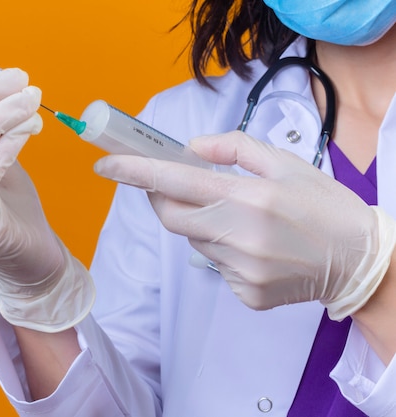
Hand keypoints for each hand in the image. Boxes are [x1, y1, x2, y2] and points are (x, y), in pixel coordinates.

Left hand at [94, 131, 395, 319]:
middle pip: (171, 218)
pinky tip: (256, 246)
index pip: (173, 182)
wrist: (361, 261)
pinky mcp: (247, 294)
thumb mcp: (286, 162)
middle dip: (162, 199)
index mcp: (247, 197)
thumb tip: (192, 148)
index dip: (133, 172)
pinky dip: (223, 249)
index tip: (105, 163)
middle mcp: (238, 236)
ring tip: (240, 217)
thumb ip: (234, 148)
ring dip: (202, 223)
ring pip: (195, 241)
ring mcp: (241, 270)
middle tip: (174, 186)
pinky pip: (217, 266)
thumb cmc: (324, 206)